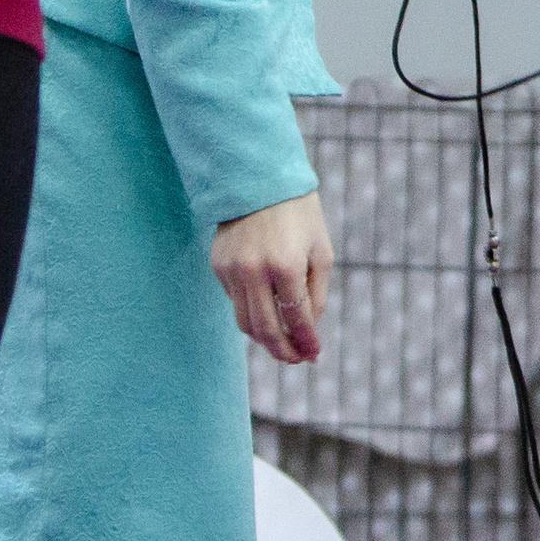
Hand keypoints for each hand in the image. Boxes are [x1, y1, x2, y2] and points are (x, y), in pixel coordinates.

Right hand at [211, 192, 332, 363]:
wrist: (258, 180)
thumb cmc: (299, 215)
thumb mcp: (321, 250)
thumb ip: (317, 293)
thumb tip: (308, 330)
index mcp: (286, 265)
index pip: (295, 318)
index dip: (306, 342)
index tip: (314, 355)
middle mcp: (255, 271)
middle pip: (265, 329)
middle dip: (283, 351)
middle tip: (296, 360)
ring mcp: (232, 270)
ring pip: (244, 322)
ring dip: (264, 339)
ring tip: (282, 345)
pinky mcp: (218, 266)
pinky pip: (235, 301)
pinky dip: (251, 311)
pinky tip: (266, 309)